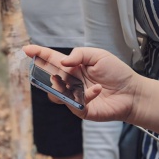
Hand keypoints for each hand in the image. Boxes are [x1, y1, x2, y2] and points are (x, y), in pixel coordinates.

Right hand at [23, 45, 139, 122]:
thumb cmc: (117, 72)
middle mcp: (70, 81)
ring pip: (55, 93)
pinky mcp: (80, 110)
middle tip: (55, 70)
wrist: (132, 92)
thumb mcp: (98, 55)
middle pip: (48, 77)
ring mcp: (74, 96)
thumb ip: (79, 54)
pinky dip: (86, 94)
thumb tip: (62, 63)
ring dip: (63, 86)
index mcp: (73, 66)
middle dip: (45, 73)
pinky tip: (98, 90)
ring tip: (77, 82)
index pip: (51, 59)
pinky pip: (73, 103)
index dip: (38, 54)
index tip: (26, 49)